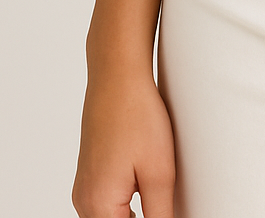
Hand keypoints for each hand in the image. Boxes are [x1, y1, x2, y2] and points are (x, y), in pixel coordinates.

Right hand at [72, 70, 174, 217]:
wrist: (117, 76)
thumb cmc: (137, 116)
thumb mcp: (159, 174)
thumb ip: (161, 216)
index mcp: (98, 206)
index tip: (164, 209)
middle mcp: (84, 202)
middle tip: (164, 204)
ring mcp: (84, 189)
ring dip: (134, 216)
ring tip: (158, 199)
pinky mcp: (90, 176)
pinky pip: (105, 205)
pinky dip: (125, 208)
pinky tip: (145, 192)